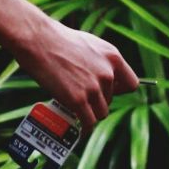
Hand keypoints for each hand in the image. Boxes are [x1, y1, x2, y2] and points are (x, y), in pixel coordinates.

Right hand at [9, 15, 140, 131]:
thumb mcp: (89, 44)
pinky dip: (84, 128)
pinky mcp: (78, 100)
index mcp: (113, 57)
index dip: (119, 90)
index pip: (131, 84)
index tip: (108, 91)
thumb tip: (104, 77)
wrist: (37, 39)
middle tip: (81, 97)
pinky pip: (88, 122)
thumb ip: (100, 61)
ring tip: (77, 110)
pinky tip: (80, 129)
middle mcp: (107, 73)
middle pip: (111, 100)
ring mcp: (93, 88)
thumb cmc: (57, 39)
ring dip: (90, 113)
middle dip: (97, 100)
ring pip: (101, 113)